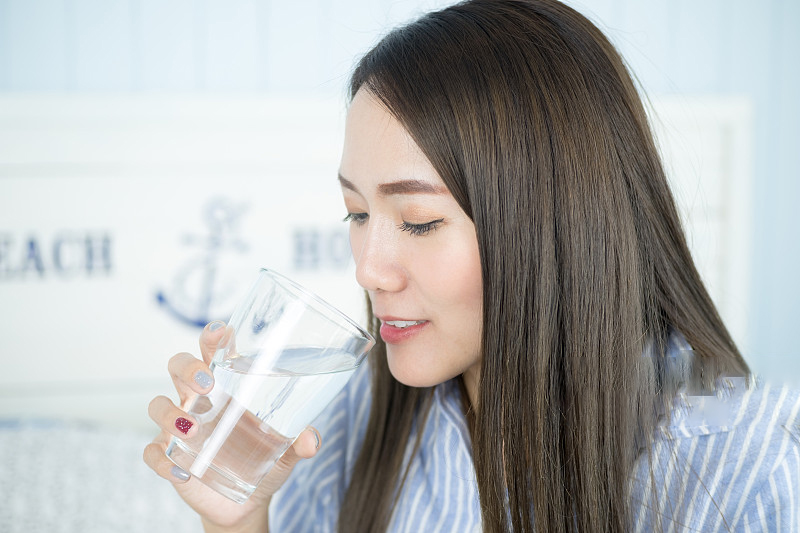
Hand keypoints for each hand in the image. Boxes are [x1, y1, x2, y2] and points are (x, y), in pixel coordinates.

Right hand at [143, 321, 320, 530]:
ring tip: (194, 429)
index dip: (212, 336)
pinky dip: (162, 461)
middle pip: (178, 366)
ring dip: (170, 413)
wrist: (247, 502)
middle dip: (187, 368)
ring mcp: (180, 427)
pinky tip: (183, 473)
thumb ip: (300, 442)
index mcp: (226, 385)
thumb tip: (311, 440)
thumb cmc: (266, 460)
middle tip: (207, 384)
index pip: (213, 351)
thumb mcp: (287, 450)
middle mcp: (199, 399)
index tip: (221, 331)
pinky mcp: (169, 456)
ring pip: (157, 404)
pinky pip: (152, 453)